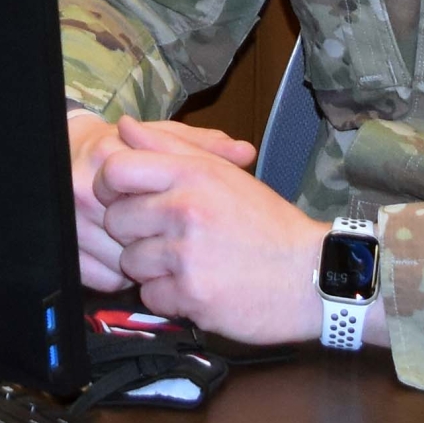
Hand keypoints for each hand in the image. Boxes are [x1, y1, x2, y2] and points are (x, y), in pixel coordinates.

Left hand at [93, 117, 348, 344]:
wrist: (314, 275)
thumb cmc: (267, 223)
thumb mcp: (223, 173)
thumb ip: (170, 147)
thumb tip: (123, 125)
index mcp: (192, 175)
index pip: (116, 170)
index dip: (109, 186)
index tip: (120, 198)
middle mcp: (185, 210)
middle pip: (116, 220)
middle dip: (133, 232)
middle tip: (164, 237)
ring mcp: (188, 255)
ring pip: (130, 262)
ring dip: (151, 268)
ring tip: (186, 263)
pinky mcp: (193, 296)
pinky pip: (150, 296)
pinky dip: (168, 297)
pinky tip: (196, 287)